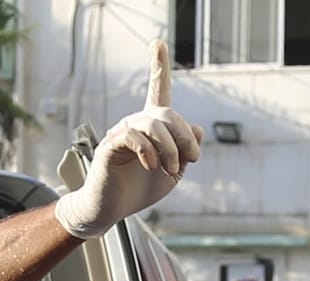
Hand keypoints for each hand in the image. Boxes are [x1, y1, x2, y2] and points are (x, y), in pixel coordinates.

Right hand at [54, 42, 203, 238]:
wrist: (113, 208)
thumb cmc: (140, 189)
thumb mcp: (173, 172)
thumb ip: (186, 152)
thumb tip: (198, 129)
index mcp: (152, 127)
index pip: (158, 91)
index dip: (158, 65)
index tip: (157, 42)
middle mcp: (136, 123)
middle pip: (167, 113)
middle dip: (184, 138)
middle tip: (189, 161)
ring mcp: (122, 132)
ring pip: (153, 124)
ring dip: (170, 149)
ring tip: (170, 169)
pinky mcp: (110, 145)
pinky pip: (132, 136)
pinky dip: (148, 151)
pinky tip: (151, 165)